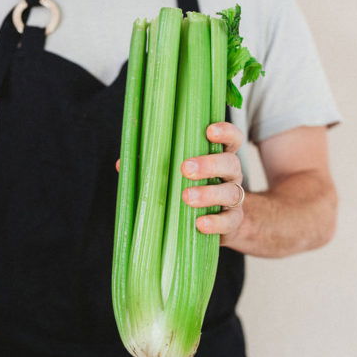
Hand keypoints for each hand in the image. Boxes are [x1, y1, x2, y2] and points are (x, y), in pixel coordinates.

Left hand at [114, 122, 244, 244]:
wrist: (218, 225)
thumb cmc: (189, 191)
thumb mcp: (172, 176)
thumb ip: (151, 167)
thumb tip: (122, 163)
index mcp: (218, 157)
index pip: (231, 139)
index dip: (224, 132)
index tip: (209, 131)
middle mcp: (230, 175)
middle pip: (230, 163)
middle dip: (209, 164)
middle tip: (185, 168)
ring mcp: (233, 198)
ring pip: (231, 192)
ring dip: (209, 193)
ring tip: (186, 197)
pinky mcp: (233, 221)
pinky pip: (229, 220)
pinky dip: (215, 222)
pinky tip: (199, 223)